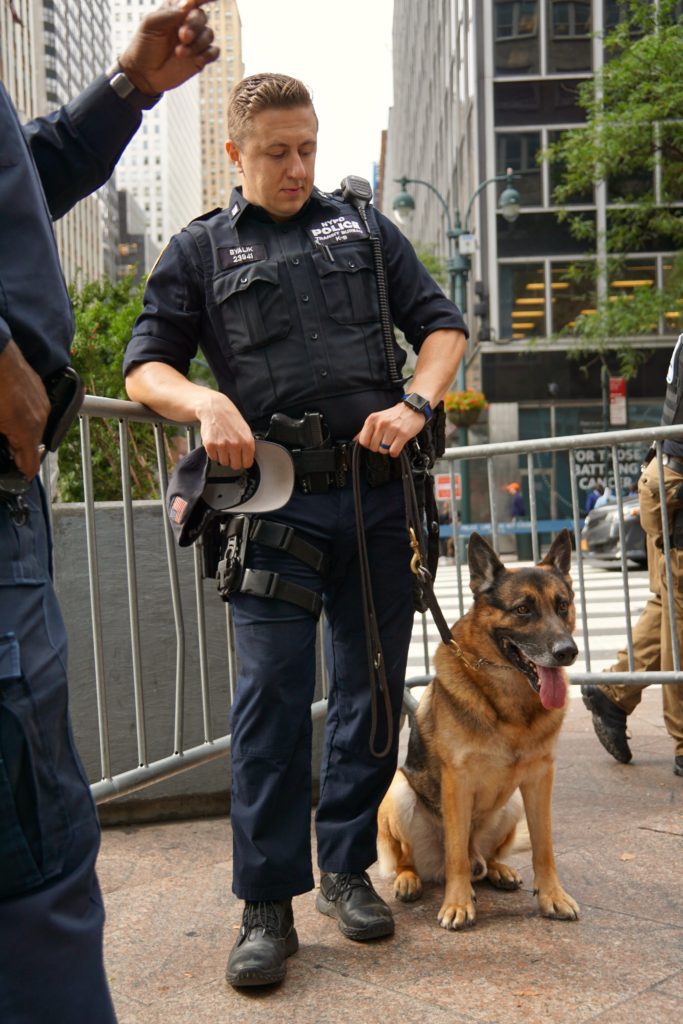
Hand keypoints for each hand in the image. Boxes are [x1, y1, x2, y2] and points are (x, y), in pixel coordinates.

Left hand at [0, 341, 50, 479]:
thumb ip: (5, 438)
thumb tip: (9, 444)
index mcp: (26, 430)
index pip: (31, 464)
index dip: (24, 472)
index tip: (19, 476)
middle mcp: (40, 418)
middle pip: (33, 445)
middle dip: (19, 449)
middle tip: (6, 449)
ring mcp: (42, 403)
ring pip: (35, 427)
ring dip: (22, 431)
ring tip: (6, 427)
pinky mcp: (39, 390)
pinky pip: (35, 411)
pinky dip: (25, 416)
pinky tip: (11, 409)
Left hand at [118, 1, 218, 96]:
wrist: (143, 74)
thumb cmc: (144, 46)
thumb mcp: (151, 24)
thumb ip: (170, 12)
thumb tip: (188, 3)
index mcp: (175, 11)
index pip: (192, 0)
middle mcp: (187, 24)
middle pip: (202, 16)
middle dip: (194, 26)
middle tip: (182, 36)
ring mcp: (194, 41)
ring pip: (208, 34)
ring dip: (196, 44)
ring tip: (179, 53)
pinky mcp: (199, 58)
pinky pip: (214, 52)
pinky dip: (207, 55)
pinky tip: (196, 59)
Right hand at [195, 390, 254, 469]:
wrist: (215, 408)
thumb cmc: (230, 418)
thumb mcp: (245, 430)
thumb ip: (247, 445)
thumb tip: (247, 459)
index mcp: (247, 441)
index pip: (247, 463)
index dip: (244, 462)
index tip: (241, 459)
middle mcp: (235, 444)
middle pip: (235, 466)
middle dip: (233, 461)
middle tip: (231, 452)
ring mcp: (222, 445)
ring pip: (224, 462)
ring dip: (223, 456)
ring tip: (223, 445)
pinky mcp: (210, 445)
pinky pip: (213, 457)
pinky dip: (214, 453)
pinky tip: (216, 443)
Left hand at [356, 401, 426, 455]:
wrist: (412, 408)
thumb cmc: (394, 415)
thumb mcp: (377, 418)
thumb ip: (366, 429)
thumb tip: (355, 440)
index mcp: (372, 419)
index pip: (363, 441)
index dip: (369, 444)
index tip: (375, 442)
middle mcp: (381, 423)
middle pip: (373, 447)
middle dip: (379, 447)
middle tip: (386, 441)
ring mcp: (392, 429)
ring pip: (383, 450)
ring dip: (388, 449)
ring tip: (392, 441)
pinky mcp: (403, 434)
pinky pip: (393, 451)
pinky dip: (395, 452)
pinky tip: (398, 445)